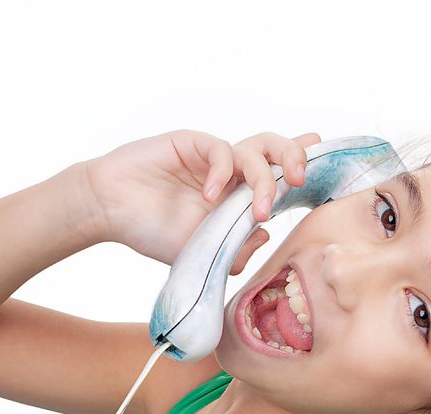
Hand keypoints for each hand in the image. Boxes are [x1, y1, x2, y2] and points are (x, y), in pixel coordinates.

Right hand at [79, 129, 321, 273]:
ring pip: (257, 149)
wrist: (109, 210)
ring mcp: (214, 157)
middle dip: (294, 160)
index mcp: (237, 197)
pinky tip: (207, 197)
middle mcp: (231, 173)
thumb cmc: (151, 230)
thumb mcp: (200, 252)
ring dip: (265, 178)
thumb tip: (267, 234)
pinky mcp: (192, 143)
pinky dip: (222, 173)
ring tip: (258, 207)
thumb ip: (234, 250)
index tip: (320, 167)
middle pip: (276, 152)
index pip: (277, 176)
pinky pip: (222, 151)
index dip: (301, 168)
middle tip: (297, 180)